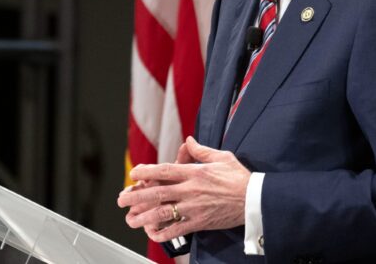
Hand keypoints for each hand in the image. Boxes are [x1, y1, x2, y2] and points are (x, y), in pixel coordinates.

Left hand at [117, 136, 250, 242]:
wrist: (254, 200)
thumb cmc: (239, 177)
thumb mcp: (222, 157)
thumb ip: (201, 150)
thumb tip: (189, 141)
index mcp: (195, 172)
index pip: (165, 170)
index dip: (146, 171)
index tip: (134, 173)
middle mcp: (190, 189)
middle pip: (157, 192)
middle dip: (136, 196)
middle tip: (121, 199)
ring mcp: (193, 207)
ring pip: (163, 213)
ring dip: (144, 217)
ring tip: (130, 220)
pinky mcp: (199, 223)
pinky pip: (177, 229)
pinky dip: (163, 233)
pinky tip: (152, 234)